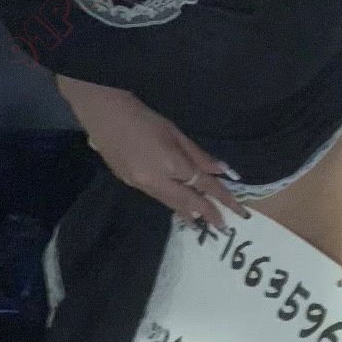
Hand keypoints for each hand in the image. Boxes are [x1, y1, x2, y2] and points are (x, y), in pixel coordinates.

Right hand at [73, 86, 249, 229]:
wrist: (103, 114)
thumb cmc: (143, 117)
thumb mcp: (175, 132)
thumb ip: (198, 155)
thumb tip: (222, 170)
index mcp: (171, 164)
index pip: (204, 185)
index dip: (223, 198)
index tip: (238, 210)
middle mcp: (156, 181)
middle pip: (188, 202)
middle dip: (208, 214)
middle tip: (224, 227)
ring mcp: (140, 185)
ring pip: (171, 204)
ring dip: (189, 213)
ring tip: (202, 222)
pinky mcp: (129, 184)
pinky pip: (158, 198)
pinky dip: (172, 204)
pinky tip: (179, 206)